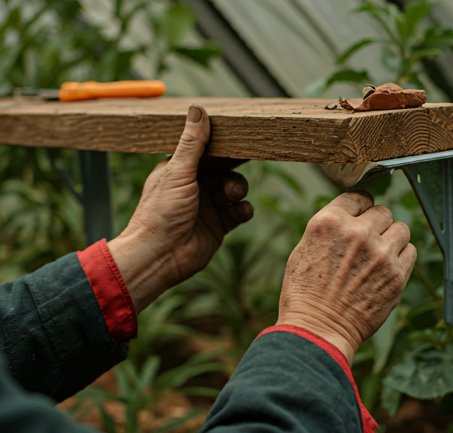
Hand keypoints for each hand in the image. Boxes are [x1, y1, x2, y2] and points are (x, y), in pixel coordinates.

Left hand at [108, 105, 253, 312]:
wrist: (159, 256)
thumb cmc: (160, 213)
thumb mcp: (177, 172)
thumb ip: (192, 143)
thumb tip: (198, 109)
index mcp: (180, 171)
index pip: (206, 152)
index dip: (222, 145)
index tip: (239, 137)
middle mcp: (194, 188)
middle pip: (223, 170)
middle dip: (234, 167)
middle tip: (247, 158)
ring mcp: (207, 208)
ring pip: (234, 190)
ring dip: (238, 188)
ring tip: (232, 195)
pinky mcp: (218, 227)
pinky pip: (238, 213)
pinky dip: (243, 210)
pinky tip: (240, 211)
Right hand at [277, 191, 415, 363]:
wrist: (318, 330)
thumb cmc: (304, 294)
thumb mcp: (303, 251)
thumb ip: (328, 230)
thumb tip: (349, 219)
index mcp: (328, 223)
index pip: (357, 198)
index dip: (358, 209)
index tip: (358, 218)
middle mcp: (357, 233)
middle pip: (382, 212)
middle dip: (375, 224)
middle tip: (366, 241)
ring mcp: (380, 254)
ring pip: (401, 228)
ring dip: (391, 239)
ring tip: (378, 255)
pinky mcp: (396, 275)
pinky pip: (410, 251)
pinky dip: (401, 257)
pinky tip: (385, 269)